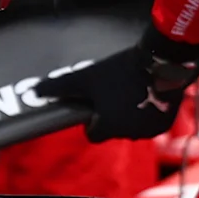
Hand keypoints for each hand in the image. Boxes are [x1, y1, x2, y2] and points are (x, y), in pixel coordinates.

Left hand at [35, 30, 198, 141]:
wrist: (160, 63)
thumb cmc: (121, 71)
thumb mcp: (86, 77)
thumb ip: (60, 87)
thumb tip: (34, 91)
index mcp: (107, 127)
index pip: (93, 134)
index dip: (92, 119)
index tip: (96, 103)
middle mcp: (127, 134)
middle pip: (113, 130)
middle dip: (112, 115)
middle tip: (114, 93)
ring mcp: (147, 131)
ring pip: (132, 128)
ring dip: (130, 114)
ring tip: (131, 91)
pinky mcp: (164, 125)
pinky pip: (150, 123)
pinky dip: (148, 112)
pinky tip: (146, 95)